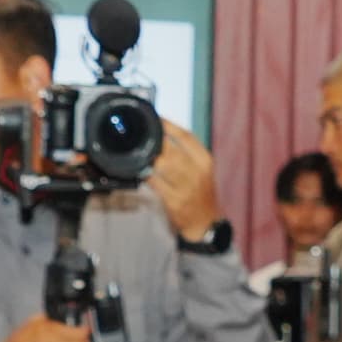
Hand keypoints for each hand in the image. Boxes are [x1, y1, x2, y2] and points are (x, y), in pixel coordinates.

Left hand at [149, 120, 221, 240]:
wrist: (205, 222)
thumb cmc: (200, 192)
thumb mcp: (201, 169)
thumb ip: (186, 152)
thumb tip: (163, 132)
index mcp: (205, 161)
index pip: (187, 136)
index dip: (169, 126)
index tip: (156, 118)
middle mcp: (197, 173)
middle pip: (172, 150)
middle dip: (154, 142)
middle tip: (140, 135)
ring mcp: (186, 188)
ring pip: (162, 166)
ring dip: (148, 158)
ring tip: (137, 151)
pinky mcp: (174, 201)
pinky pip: (155, 183)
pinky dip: (145, 175)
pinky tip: (138, 170)